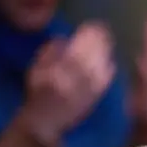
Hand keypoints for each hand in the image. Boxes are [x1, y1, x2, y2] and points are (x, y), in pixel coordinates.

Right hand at [22, 22, 115, 140]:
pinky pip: (105, 81)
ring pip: (101, 66)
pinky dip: (109, 69)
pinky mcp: (96, 98)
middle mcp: (75, 78)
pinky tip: (110, 62)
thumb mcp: (36, 69)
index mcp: (59, 69)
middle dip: (100, 40)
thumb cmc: (38, 93)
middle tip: (103, 30)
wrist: (45, 121)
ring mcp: (88, 89)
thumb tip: (63, 39)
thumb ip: (49, 52)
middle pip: (93, 55)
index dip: (87, 35)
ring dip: (106, 52)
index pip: (78, 47)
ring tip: (108, 42)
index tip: (91, 25)